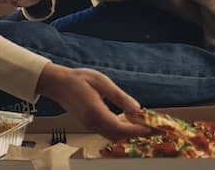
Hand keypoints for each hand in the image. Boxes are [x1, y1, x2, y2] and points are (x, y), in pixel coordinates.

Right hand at [35, 64, 151, 140]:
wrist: (57, 83)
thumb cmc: (77, 79)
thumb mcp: (101, 81)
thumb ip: (120, 97)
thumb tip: (137, 109)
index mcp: (94, 111)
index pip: (120, 127)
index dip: (137, 130)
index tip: (152, 128)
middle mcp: (92, 123)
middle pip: (119, 136)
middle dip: (139, 134)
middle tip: (157, 130)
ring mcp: (90, 125)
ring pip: (115, 136)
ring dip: (131, 134)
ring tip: (148, 126)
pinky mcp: (90, 124)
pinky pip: (109, 132)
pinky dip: (123, 131)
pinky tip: (131, 123)